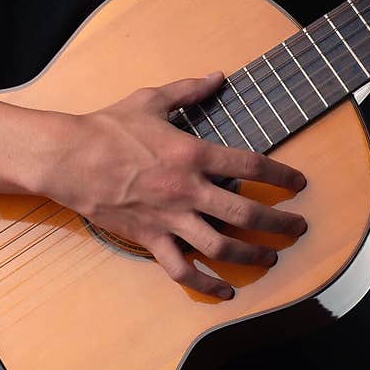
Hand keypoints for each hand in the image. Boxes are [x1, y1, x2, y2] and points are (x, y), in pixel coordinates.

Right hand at [44, 72, 306, 298]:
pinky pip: (182, 269)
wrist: (69, 159)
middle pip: (246, 214)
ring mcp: (170, 219)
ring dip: (252, 255)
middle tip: (299, 228)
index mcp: (193, 154)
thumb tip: (218, 77)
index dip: (282, 176)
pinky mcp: (150, 239)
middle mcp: (188, 191)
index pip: (251, 167)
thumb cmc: (109, 127)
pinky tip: (226, 292)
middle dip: (280, 224)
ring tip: (271, 257)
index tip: (300, 183)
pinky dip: (206, 285)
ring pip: (220, 247)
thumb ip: (189, 90)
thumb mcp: (151, 99)